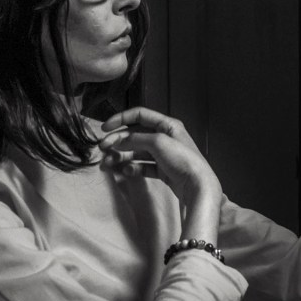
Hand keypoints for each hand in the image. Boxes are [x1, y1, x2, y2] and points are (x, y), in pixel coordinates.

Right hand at [98, 107, 222, 211]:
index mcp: (167, 125)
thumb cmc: (182, 159)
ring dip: (122, 156)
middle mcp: (165, 138)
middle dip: (118, 141)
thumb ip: (136, 139)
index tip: (105, 128)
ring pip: (137, 152)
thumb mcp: (157, 142)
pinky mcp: (163, 170)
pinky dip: (133, 168)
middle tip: (103, 149)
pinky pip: (143, 166)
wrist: (197, 185)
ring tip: (109, 163)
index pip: (140, 115)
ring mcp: (164, 155)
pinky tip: (126, 171)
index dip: (121, 119)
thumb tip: (119, 140)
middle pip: (136, 135)